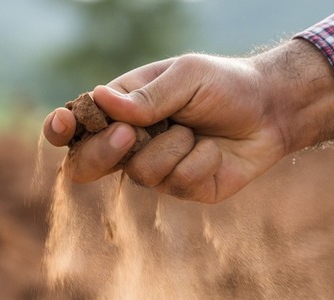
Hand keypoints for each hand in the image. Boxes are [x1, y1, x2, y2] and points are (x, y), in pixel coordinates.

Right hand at [42, 38, 333, 202]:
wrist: (272, 111)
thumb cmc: (225, 85)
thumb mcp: (187, 77)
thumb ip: (148, 96)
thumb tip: (101, 101)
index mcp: (123, 108)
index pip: (78, 125)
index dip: (62, 129)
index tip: (61, 125)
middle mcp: (132, 143)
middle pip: (87, 163)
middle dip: (104, 152)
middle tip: (128, 135)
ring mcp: (156, 169)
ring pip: (140, 174)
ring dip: (174, 148)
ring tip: (197, 131)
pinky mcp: (183, 189)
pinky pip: (177, 182)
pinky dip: (200, 161)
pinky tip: (214, 150)